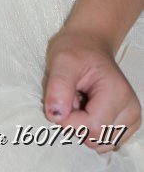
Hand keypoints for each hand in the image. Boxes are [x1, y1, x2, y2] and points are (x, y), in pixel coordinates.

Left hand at [44, 27, 141, 151]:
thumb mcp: (62, 60)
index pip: (92, 128)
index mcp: (118, 94)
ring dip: (82, 126)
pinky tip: (87, 108)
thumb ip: (58, 86)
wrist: (89, 44)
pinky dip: (89, 129)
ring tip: (80, 101)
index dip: (69, 120)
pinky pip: (102, 141)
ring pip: (99, 143)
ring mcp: (130, 120)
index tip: (62, 98)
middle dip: (76, 123)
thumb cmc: (76, 49)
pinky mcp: (125, 126)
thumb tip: (56, 116)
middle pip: (96, 139)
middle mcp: (130, 110)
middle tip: (72, 97)